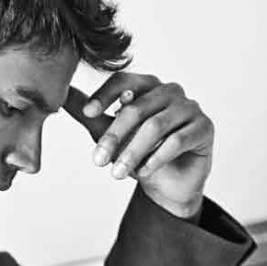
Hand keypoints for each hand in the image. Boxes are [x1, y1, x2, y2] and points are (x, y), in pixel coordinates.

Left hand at [65, 78, 214, 218]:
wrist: (168, 184)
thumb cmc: (139, 154)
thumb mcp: (109, 135)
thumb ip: (90, 115)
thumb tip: (62, 95)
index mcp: (147, 86)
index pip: (124, 81)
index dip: (105, 95)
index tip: (88, 113)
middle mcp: (170, 92)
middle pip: (137, 107)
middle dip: (114, 136)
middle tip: (97, 161)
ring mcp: (190, 108)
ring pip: (156, 126)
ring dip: (132, 152)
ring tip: (117, 175)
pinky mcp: (204, 128)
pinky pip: (178, 140)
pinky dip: (157, 158)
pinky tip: (144, 172)